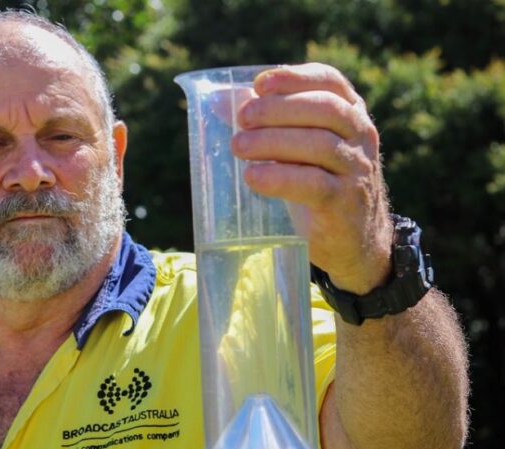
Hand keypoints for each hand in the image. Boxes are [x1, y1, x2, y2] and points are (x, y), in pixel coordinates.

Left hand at [231, 63, 392, 293]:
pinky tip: (253, 177)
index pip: (330, 81)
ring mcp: (357, 170)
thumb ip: (266, 123)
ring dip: (273, 142)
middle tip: (242, 119)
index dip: (295, 77)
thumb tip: (219, 101)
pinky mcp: (345, 203)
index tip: (260, 84)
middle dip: (278, 109)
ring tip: (239, 146)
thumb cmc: (317, 184)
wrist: (354, 240)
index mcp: (350, 113)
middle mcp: (360, 136)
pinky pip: (315, 185)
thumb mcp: (297, 149)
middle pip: (324, 109)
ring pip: (319, 145)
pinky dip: (280, 178)